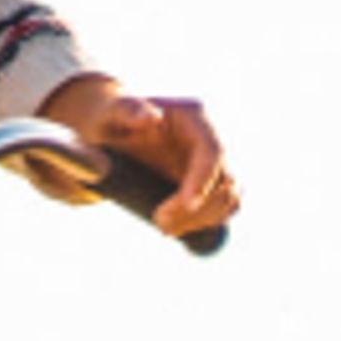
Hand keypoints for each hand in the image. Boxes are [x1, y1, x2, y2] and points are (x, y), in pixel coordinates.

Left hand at [38, 74, 238, 240]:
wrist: (112, 132)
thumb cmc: (111, 120)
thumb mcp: (112, 113)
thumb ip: (128, 110)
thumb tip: (151, 117)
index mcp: (194, 117)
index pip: (213, 152)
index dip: (204, 180)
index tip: (186, 205)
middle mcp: (210, 138)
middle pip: (226, 179)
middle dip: (199, 207)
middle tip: (160, 223)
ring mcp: (212, 162)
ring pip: (230, 197)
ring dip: (203, 219)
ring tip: (165, 228)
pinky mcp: (208, 183)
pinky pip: (222, 207)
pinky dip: (206, 222)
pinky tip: (178, 229)